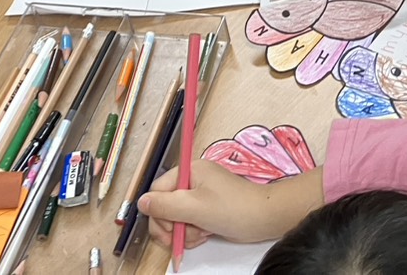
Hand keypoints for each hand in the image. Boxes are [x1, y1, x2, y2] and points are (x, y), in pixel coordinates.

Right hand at [139, 160, 321, 247]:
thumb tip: (141, 202)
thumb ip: (165, 205)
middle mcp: (193, 180)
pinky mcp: (208, 208)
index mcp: (189, 171)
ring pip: (176, 217)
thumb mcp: (195, 207)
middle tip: (184, 236)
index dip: (158, 213)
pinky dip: (193, 232)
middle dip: (172, 225)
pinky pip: (189, 222)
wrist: (265, 218)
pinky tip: (205, 234)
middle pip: (164, 206)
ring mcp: (201, 194)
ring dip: (184, 231)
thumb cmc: (234, 209)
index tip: (168, 228)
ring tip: (201, 232)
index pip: (157, 192)